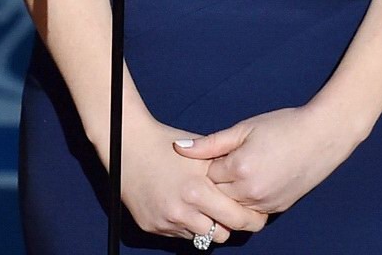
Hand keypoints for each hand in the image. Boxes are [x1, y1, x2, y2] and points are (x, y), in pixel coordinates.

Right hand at [114, 114, 267, 242]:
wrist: (126, 144)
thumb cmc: (166, 144)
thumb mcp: (201, 154)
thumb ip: (226, 172)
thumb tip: (251, 188)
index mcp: (197, 190)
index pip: (238, 219)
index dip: (251, 218)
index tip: (255, 213)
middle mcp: (182, 211)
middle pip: (223, 234)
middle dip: (230, 225)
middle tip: (232, 213)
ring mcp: (166, 221)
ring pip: (201, 237)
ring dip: (206, 225)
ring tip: (204, 206)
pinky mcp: (152, 227)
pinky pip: (180, 234)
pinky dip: (185, 223)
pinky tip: (182, 204)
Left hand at [176, 101, 369, 215]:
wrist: (322, 137)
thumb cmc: (283, 126)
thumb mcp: (244, 128)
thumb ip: (210, 143)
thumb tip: (179, 148)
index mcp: (240, 168)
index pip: (206, 176)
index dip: (208, 163)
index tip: (216, 153)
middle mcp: (251, 191)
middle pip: (216, 196)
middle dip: (216, 182)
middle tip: (226, 162)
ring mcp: (265, 204)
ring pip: (232, 208)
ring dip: (230, 194)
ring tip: (240, 171)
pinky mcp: (277, 209)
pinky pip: (251, 212)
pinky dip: (246, 201)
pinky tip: (253, 181)